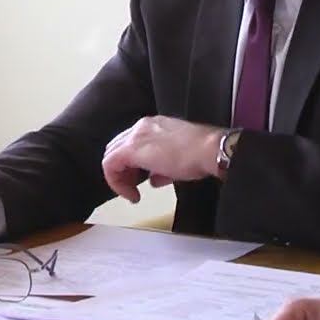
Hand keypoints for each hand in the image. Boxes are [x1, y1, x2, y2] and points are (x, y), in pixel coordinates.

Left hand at [101, 116, 223, 201]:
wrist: (209, 150)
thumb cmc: (202, 153)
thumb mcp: (178, 160)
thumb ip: (161, 169)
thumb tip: (154, 179)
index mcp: (154, 125)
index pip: (131, 142)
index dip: (131, 164)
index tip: (141, 180)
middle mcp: (142, 126)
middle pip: (117, 147)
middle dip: (122, 170)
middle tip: (133, 186)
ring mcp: (135, 136)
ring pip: (111, 155)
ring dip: (119, 176)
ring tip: (131, 191)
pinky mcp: (131, 149)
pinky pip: (110, 165)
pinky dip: (117, 182)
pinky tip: (131, 194)